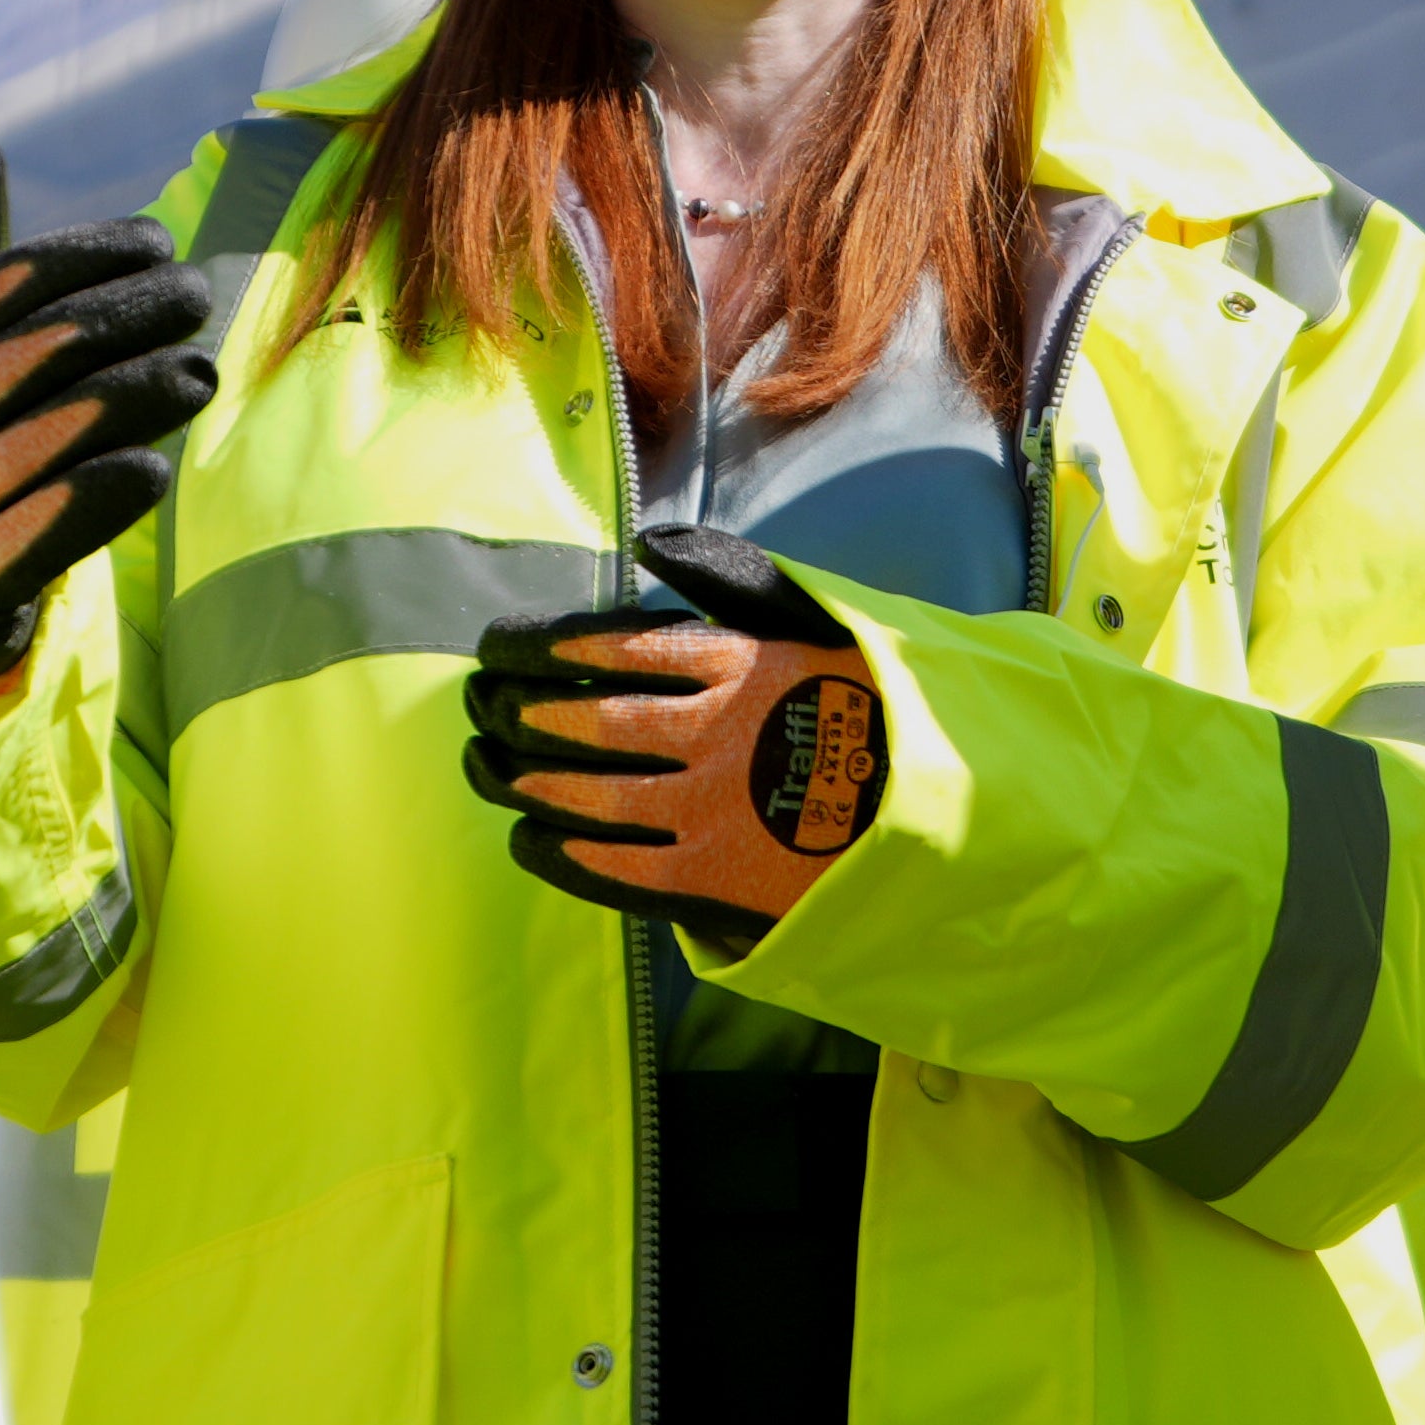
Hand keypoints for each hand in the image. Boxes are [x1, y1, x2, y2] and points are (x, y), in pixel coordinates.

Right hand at [0, 129, 215, 742]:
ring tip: (200, 374)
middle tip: (198, 297)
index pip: (0, 286)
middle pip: (35, 354)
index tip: (159, 242)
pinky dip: (100, 495)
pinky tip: (155, 467)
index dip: (84, 254)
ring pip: (49, 437)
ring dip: (136, 397)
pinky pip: (43, 530)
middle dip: (127, 315)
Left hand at [463, 524, 887, 951]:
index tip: (495, 646)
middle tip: (477, 703)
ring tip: (483, 765)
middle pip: (581, 719)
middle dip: (512, 710)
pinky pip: (612, 866)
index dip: (535, 647)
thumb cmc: (876, 704)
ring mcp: (709, 810)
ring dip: (519, 778)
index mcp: (736, 663)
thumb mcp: (814, 618)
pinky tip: (527, 836)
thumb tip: (648, 545)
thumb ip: (729, 578)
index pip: (603, 646)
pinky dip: (558, 850)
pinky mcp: (712, 879)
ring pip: (584, 793)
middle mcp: (713, 732)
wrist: (947, 807)